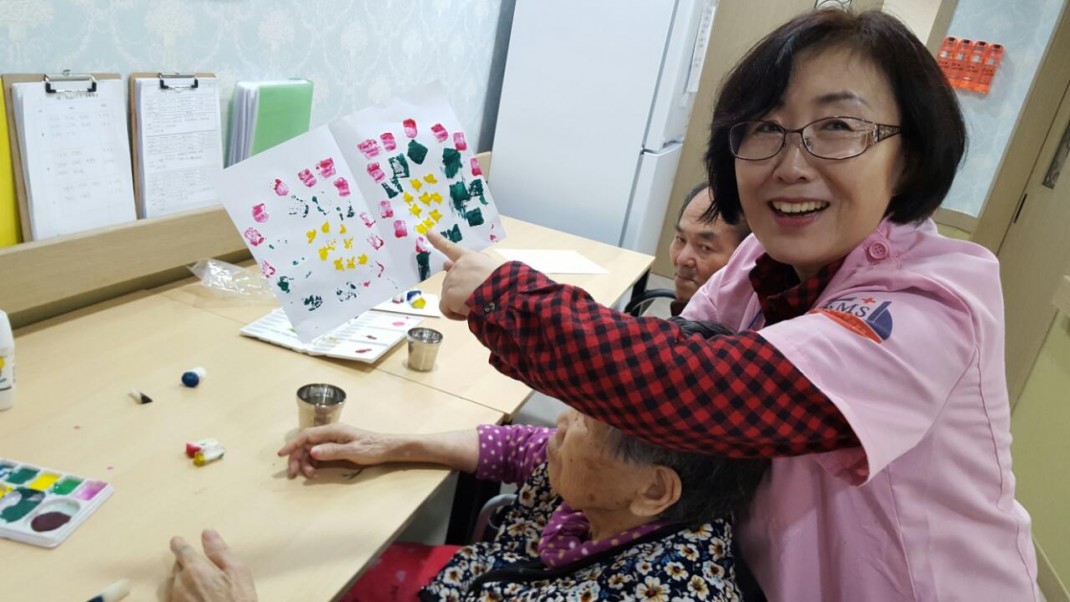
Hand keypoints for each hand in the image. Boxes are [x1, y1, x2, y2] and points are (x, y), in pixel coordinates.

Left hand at [168, 529, 256, 601]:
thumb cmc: (238, 600)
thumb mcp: (237, 572)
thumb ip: (220, 551)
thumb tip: (207, 533)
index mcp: (196, 569)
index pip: (181, 551)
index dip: (178, 544)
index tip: (176, 541)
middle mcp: (180, 583)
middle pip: (177, 566)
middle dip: (184, 562)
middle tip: (196, 564)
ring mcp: (176, 600)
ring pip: (172, 583)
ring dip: (180, 578)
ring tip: (193, 581)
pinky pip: (171, 598)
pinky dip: (179, 593)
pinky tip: (190, 596)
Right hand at [276, 424, 398, 478]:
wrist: (388, 448)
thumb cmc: (372, 448)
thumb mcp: (353, 451)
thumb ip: (332, 451)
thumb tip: (312, 451)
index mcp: (333, 431)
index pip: (307, 435)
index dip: (292, 444)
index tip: (281, 454)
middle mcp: (331, 433)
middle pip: (306, 443)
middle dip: (297, 457)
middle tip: (294, 474)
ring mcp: (333, 440)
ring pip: (311, 449)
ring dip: (305, 462)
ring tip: (309, 475)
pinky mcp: (337, 447)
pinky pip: (319, 453)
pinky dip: (313, 462)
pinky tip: (315, 471)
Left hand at [427, 231, 503, 319]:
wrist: (502, 292)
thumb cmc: (502, 282)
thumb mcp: (490, 267)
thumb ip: (473, 266)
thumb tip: (448, 265)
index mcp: (469, 257)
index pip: (451, 248)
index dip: (439, 241)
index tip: (429, 233)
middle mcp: (457, 266)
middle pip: (451, 280)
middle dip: (459, 289)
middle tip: (475, 297)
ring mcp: (451, 280)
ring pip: (449, 295)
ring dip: (459, 302)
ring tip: (476, 304)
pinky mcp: (448, 295)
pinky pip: (445, 308)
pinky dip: (453, 313)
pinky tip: (465, 313)